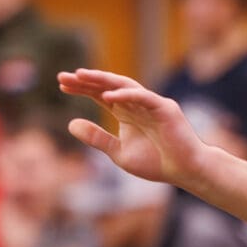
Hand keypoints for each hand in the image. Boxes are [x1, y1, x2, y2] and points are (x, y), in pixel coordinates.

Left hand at [57, 69, 211, 190]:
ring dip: (103, 80)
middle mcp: (137, 103)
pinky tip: (108, 96)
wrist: (184, 170)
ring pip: (125, 86)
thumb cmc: (156, 162)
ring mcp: (151, 103)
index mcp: (126, 112)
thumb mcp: (119, 152)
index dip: (82, 88)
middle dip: (86, 80)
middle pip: (108, 86)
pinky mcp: (165, 108)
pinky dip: (127, 95)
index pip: (100, 94)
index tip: (61, 84)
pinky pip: (144, 97)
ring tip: (82, 76)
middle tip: (63, 76)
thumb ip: (97, 138)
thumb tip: (70, 124)